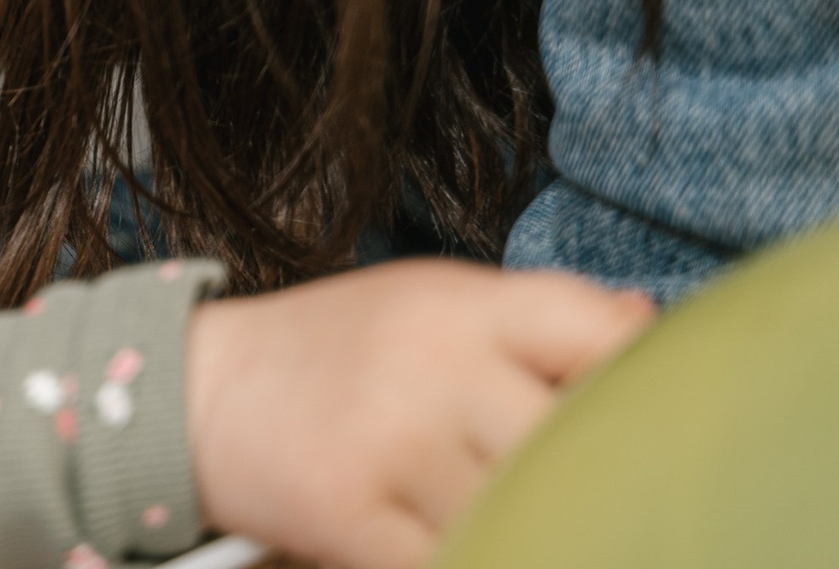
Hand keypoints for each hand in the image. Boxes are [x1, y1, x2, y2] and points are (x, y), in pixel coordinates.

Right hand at [186, 260, 652, 568]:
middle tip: (601, 502)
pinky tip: (475, 545)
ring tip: (530, 525)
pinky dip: (473, 559)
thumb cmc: (328, 350)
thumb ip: (534, 317)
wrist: (192, 389)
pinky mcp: (348, 514)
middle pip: (574, 443)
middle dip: (595, 482)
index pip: (602, 333)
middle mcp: (431, 365)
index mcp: (462, 305)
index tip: (653, 424)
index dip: (646, 384)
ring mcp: (390, 442)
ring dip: (537, 533)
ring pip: (523, 517)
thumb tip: (648, 323)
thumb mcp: (427, 301)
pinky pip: (454, 563)